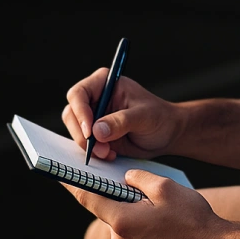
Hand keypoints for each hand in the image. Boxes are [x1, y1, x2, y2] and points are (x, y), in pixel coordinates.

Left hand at [61, 170, 237, 238]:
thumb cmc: (193, 218)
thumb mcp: (164, 186)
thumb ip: (137, 178)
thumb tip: (125, 177)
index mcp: (122, 221)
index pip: (88, 199)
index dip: (73, 184)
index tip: (60, 174)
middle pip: (110, 211)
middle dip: (118, 197)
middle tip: (133, 185)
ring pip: (124, 224)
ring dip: (134, 213)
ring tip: (160, 207)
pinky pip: (135, 238)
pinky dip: (143, 227)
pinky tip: (164, 222)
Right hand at [62, 70, 179, 160]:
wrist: (167, 134)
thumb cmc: (159, 118)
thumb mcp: (144, 117)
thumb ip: (121, 122)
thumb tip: (97, 131)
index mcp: (104, 83)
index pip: (79, 93)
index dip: (80, 112)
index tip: (90, 132)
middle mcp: (95, 98)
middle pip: (72, 113)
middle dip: (82, 134)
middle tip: (100, 149)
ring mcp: (93, 116)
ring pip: (75, 130)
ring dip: (88, 146)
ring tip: (108, 153)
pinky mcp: (95, 134)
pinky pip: (83, 144)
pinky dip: (92, 153)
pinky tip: (110, 155)